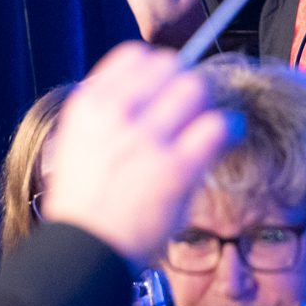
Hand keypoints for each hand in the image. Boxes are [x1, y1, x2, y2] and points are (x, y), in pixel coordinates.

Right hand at [39, 42, 231, 266]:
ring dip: (205, 104)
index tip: (167, 83)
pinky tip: (226, 137)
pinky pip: (216, 126)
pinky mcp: (176, 168)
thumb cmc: (86, 202)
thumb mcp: (78, 142)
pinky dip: (227, 128)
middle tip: (190, 108)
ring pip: (196, 89)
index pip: (136, 55)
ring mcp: (147, 139)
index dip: (158, 68)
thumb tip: (152, 86)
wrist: (84, 250)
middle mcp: (117, 114)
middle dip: (185, 84)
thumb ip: (110, 110)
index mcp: (90, 105)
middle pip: (171, 66)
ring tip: (204, 125)